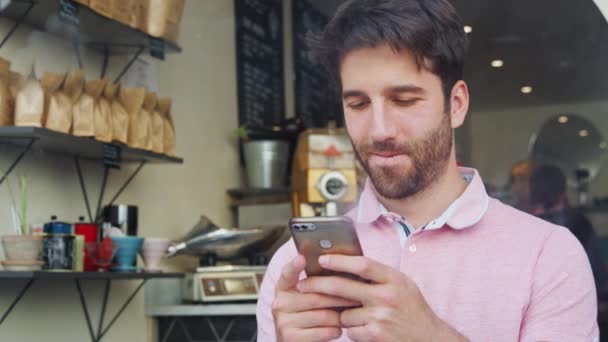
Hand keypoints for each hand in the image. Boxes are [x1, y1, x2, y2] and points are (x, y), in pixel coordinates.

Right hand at [272, 255, 358, 341]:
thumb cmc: (307, 318)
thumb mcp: (304, 299)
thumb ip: (314, 286)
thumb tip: (339, 269)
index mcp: (283, 289)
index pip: (287, 274)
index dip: (294, 266)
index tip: (302, 258)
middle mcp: (280, 304)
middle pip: (317, 296)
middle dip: (341, 298)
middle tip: (358, 296)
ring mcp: (284, 322)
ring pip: (324, 315)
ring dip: (340, 317)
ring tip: (349, 314)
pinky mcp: (292, 338)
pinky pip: (324, 332)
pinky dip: (336, 331)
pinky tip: (338, 329)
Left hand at [296, 255, 467, 341]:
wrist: (429, 339)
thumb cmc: (412, 309)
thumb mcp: (402, 285)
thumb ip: (378, 276)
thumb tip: (346, 264)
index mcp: (394, 279)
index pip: (362, 264)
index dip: (339, 261)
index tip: (321, 259)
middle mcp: (387, 296)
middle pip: (343, 287)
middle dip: (318, 285)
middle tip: (303, 285)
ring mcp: (381, 317)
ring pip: (344, 313)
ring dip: (344, 315)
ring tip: (361, 316)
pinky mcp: (375, 335)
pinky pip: (350, 330)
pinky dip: (353, 331)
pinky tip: (367, 330)